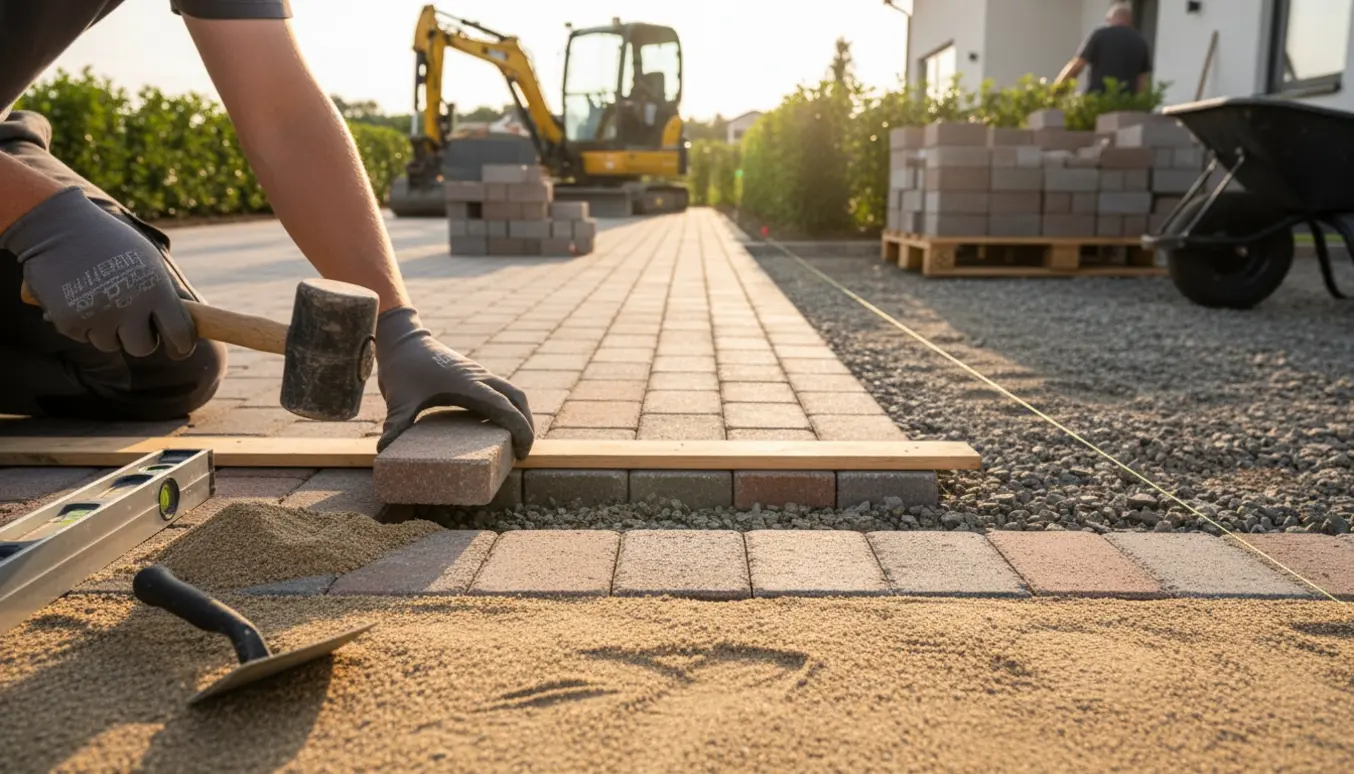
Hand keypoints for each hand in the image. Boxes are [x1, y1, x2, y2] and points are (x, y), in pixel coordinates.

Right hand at [1, 187, 195, 358]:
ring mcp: (98, 316)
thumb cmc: (109, 241)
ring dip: (108, 330)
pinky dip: (82, 323)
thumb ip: (163, 294)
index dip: (182, 346)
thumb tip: (181, 326)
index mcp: (155, 289)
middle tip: (131, 322)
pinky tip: (77, 297)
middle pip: (143, 348)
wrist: (57, 226)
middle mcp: (129, 306)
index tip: (179, 349)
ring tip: (99, 298)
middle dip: (140, 339)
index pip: (180, 333)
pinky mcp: (69, 322)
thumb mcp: (147, 261)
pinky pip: (83, 336)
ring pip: (111, 344)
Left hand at [374, 307, 534, 457]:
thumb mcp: (398, 398)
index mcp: (467, 383)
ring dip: (519, 413)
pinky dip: (506, 406)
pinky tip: (495, 424)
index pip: (503, 406)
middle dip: (527, 423)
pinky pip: (499, 390)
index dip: (519, 427)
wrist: (402, 340)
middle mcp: (478, 376)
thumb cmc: (402, 367)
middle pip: (517, 397)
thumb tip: (383, 452)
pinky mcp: (472, 374)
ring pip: (511, 392)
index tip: (522, 450)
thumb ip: (396, 424)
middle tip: (523, 450)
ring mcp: (477, 373)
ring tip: (516, 439)